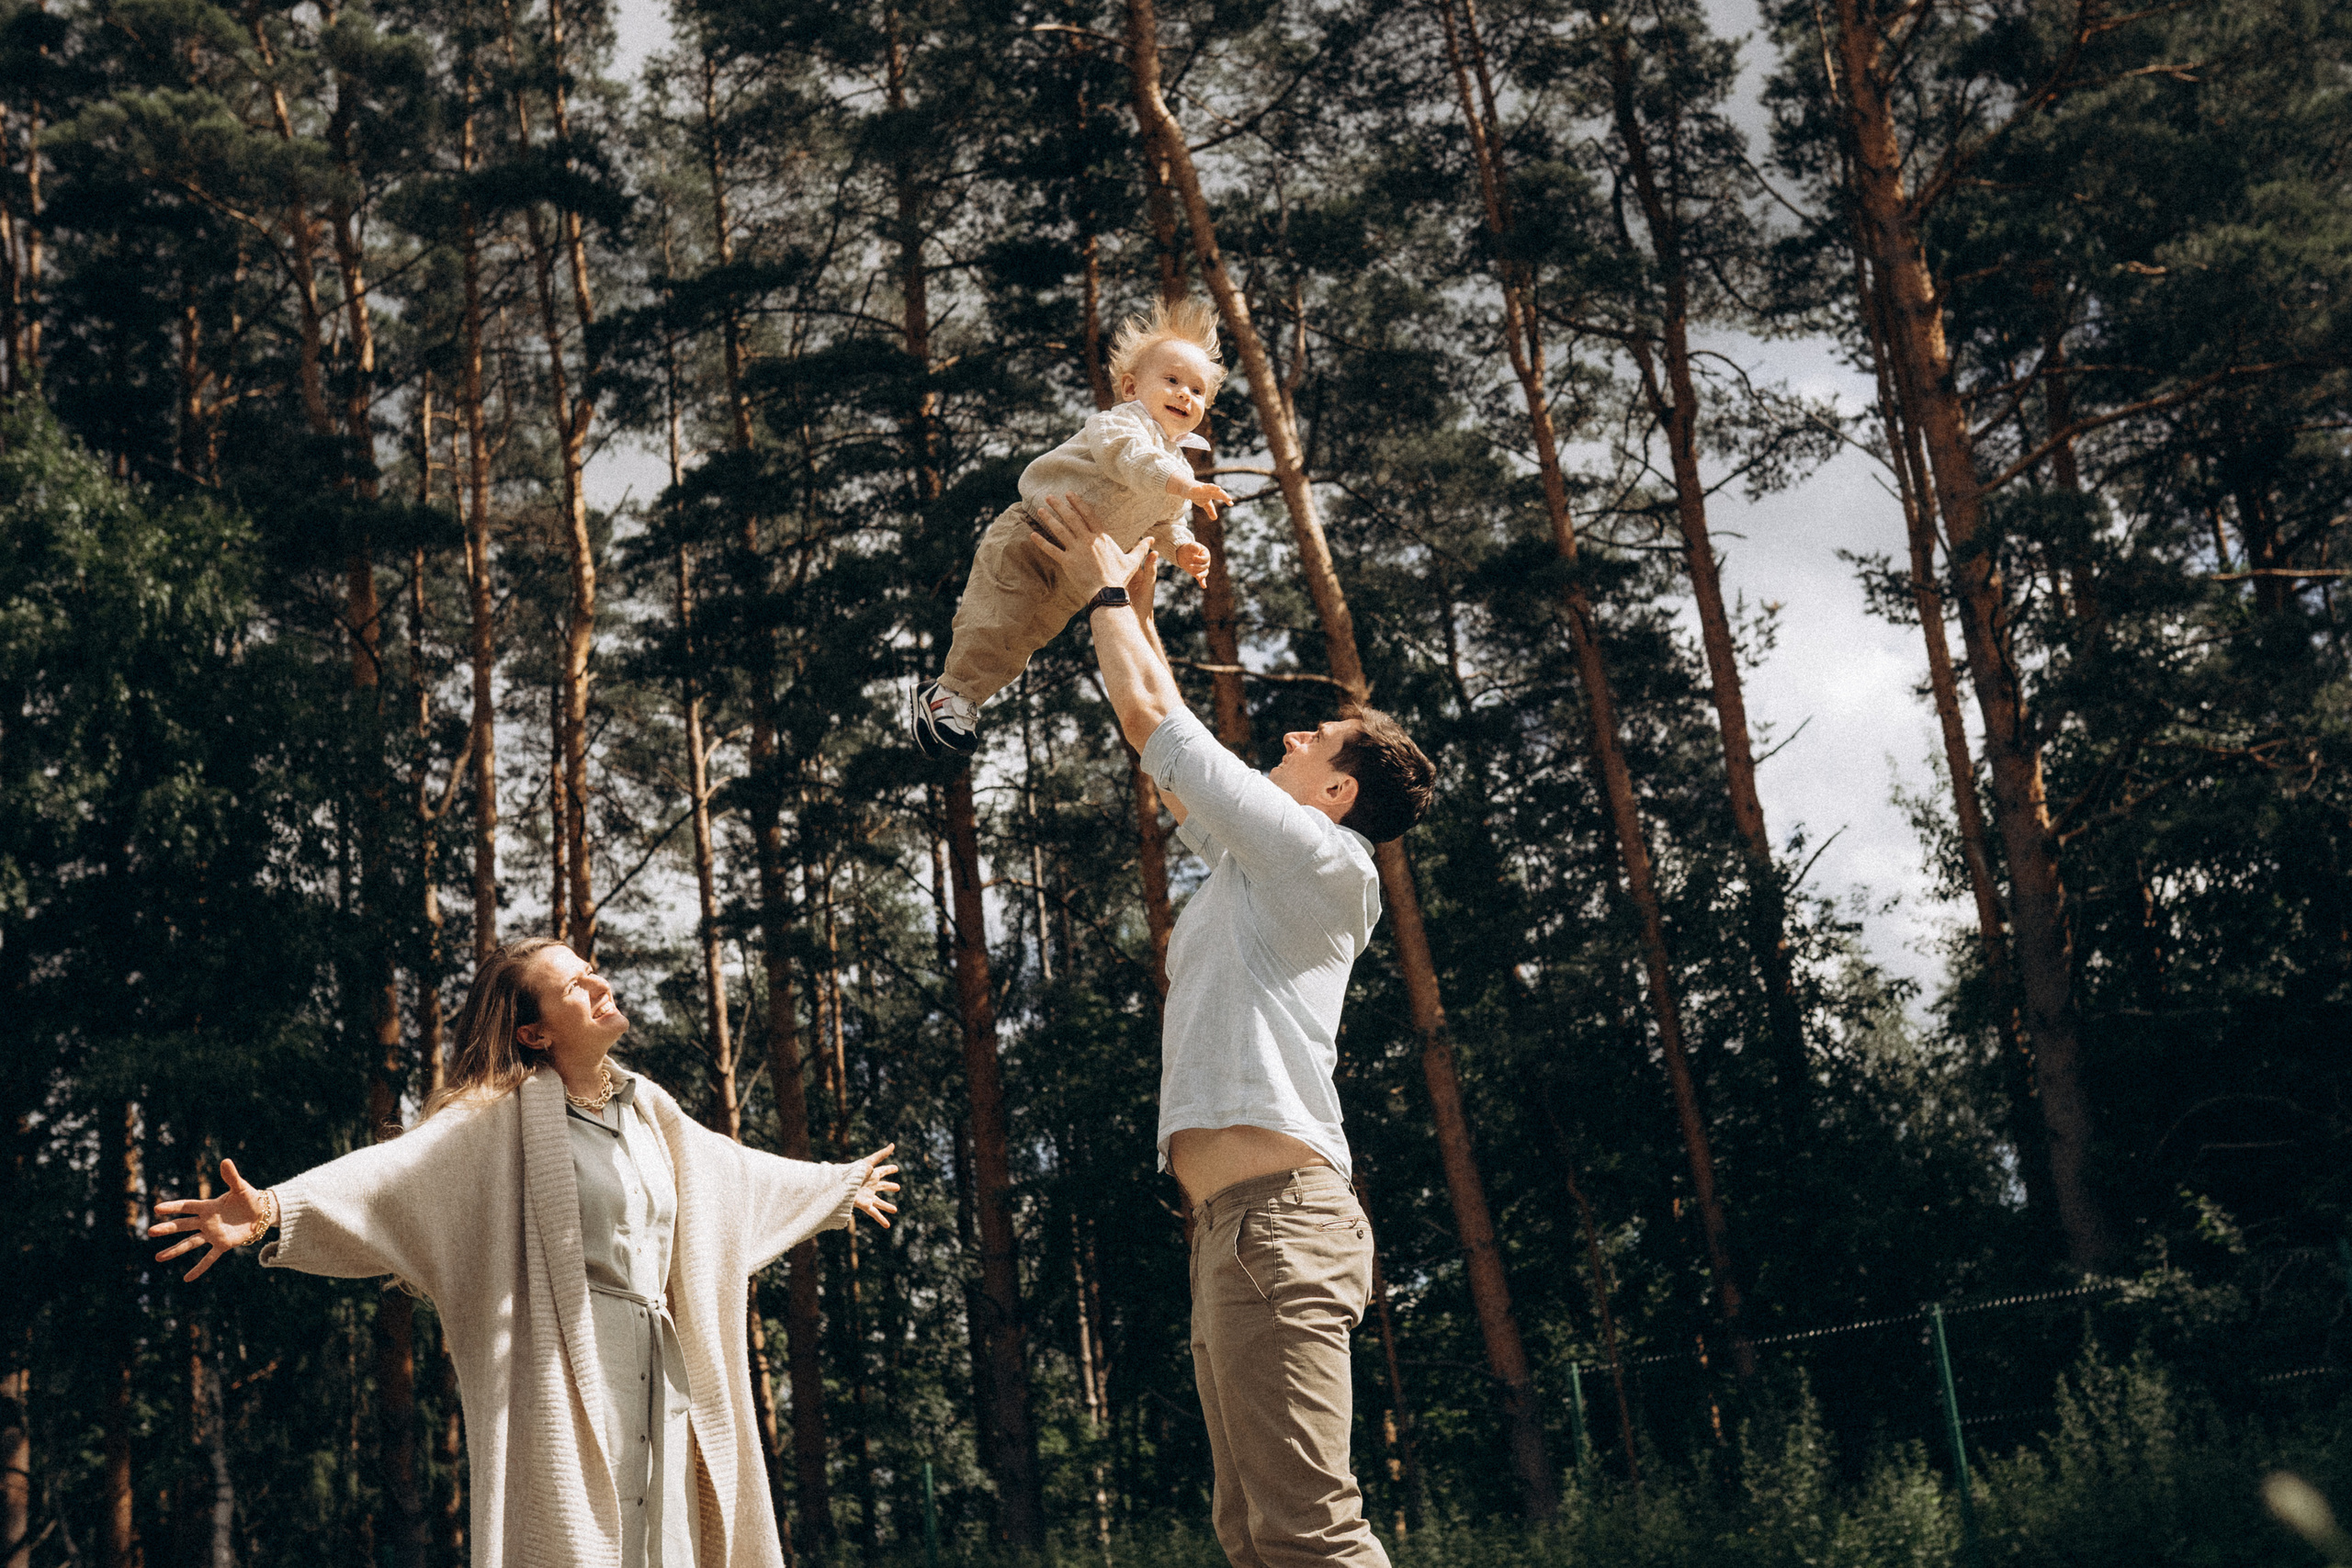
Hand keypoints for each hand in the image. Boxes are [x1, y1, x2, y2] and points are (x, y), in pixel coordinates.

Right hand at [150, 1158, 273, 1281]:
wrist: (262, 1213)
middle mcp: (207, 1221)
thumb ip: (232, 1176)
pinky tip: (187, 1278)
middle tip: (151, 1231)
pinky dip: (199, 1268)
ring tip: (158, 1258)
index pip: (187, 1206)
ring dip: (175, 1250)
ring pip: (191, 1243)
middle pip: (184, 1225)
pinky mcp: (223, 1244)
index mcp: (209, 1206)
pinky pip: (209, 1258)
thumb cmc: (249, 1198)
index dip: (173, 1207)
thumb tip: (225, 1161)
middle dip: (168, 1228)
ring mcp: (213, 1234)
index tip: (157, 1208)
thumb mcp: (241, 1187)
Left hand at [849, 1143, 900, 1229]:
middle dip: (889, 1186)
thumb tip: (893, 1145)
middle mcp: (871, 1185)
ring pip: (880, 1202)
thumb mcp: (869, 1162)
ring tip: (895, 1210)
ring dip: (887, 1206)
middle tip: (897, 1187)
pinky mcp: (866, 1205)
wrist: (841, 1186)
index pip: (883, 1170)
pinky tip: (887, 1225)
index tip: (896, 1168)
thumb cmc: (854, 1172)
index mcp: (872, 1175)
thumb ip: (881, 1154)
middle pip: (882, 1186)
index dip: (889, 1169)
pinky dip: (881, 1219)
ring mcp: (868, 1196)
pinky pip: (875, 1213)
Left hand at [1030, 493, 1150, 593]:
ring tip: (1040, 509)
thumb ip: (1141, 548)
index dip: (1078, 503)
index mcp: (1102, 537)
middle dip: (1060, 506)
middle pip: (1071, 518)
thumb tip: (1152, 540)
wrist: (1108, 593)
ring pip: (1060, 530)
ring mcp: (1076, 550)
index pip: (1088, 515)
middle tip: (1050, 496)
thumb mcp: (1132, 561)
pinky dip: (1041, 542)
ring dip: (1049, 519)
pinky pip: (1052, 550)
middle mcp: (1088, 540)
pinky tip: (1032, 535)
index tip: (1069, 494)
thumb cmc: (1120, 578)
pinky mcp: (1068, 562)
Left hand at [1172, 541, 1211, 586]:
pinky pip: (1202, 579)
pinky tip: (1204, 586)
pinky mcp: (1198, 573)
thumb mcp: (1191, 545)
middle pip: (1205, 566)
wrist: (1183, 553)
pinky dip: (1203, 583)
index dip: (1200, 559)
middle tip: (1189, 566)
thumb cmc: (1189, 548)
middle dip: (1198, 567)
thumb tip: (1197, 549)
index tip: (1193, 557)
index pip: (1205, 558)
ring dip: (1201, 575)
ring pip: (1204, 573)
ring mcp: (1202, 569)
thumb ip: (1194, 546)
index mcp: (1206, 554)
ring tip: (1197, 576)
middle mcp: (1206, 562)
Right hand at [1182, 480, 1233, 516]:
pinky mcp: (1193, 488)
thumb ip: (1210, 510)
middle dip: (1223, 494)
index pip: (1221, 496)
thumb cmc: (1197, 494)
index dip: (1226, 499)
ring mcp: (1201, 488)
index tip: (1231, 504)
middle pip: (1217, 491)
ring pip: (1208, 487)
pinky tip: (1198, 488)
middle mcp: (1208, 490)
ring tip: (1218, 488)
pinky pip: (1195, 488)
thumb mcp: (1204, 503)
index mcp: (1212, 494)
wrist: (1186, 487)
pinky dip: (1197, 488)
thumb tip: (1215, 518)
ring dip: (1213, 487)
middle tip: (1229, 498)